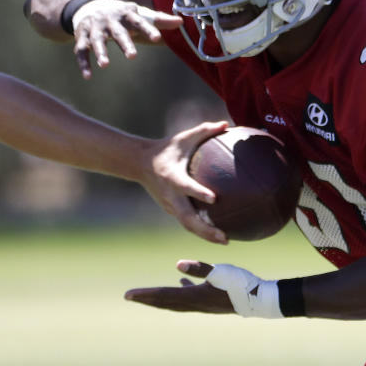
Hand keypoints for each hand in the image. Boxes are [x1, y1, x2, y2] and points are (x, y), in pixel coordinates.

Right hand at [72, 0, 181, 78]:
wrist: (87, 5)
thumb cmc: (120, 14)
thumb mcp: (138, 14)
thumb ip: (158, 20)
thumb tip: (182, 22)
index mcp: (126, 14)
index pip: (139, 21)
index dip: (148, 29)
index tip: (158, 38)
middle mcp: (110, 20)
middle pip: (118, 32)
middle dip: (124, 42)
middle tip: (133, 56)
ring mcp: (95, 28)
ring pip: (97, 40)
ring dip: (100, 52)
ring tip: (105, 65)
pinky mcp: (82, 36)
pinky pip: (81, 50)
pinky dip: (83, 63)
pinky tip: (88, 76)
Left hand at [124, 260, 233, 313]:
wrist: (259, 299)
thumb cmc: (240, 284)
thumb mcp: (219, 272)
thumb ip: (198, 268)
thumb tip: (177, 265)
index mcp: (194, 297)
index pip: (163, 295)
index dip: (145, 295)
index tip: (128, 295)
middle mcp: (194, 304)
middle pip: (164, 302)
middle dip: (146, 299)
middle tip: (129, 297)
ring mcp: (202, 305)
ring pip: (174, 302)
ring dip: (160, 298)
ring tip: (147, 295)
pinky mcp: (210, 302)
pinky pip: (188, 297)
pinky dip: (180, 291)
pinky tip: (181, 282)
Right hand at [138, 120, 228, 243]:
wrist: (140, 163)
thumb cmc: (167, 148)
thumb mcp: (183, 137)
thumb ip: (205, 130)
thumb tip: (226, 123)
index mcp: (172, 177)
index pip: (186, 187)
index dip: (198, 193)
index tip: (214, 198)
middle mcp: (170, 195)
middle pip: (187, 218)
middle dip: (205, 230)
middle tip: (224, 237)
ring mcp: (170, 206)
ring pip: (188, 225)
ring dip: (205, 235)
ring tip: (226, 241)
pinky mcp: (171, 210)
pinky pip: (187, 223)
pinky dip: (201, 231)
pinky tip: (218, 235)